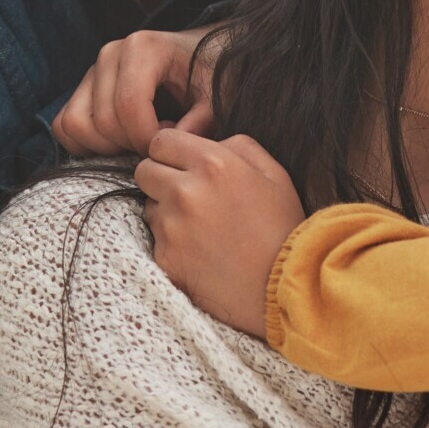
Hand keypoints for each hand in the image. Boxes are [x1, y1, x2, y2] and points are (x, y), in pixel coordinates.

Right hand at [51, 28, 221, 156]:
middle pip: (102, 121)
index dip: (146, 139)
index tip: (170, 146)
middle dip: (131, 145)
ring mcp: (93, 70)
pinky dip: (86, 144)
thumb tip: (171, 143)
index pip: (128, 105)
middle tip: (161, 143)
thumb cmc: (212, 74)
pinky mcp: (83, 88)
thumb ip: (201, 121)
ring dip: (107, 147)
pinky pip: (64, 125)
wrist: (203, 55)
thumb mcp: (217, 96)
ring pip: (76, 125)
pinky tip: (122, 141)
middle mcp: (111, 53)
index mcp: (143, 47)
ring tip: (142, 139)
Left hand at [138, 129, 302, 338]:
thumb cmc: (282, 227)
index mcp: (213, 164)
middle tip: (187, 194)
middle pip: (145, 170)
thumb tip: (210, 141)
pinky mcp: (165, 258)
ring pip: (148, 206)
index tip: (182, 164)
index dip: (171, 151)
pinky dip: (172, 243)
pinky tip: (200, 251)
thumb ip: (238, 145)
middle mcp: (186, 192)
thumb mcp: (273, 173)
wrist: (284, 287)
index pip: (160, 140)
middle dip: (161, 177)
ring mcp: (172, 227)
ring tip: (201, 228)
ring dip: (165, 211)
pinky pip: (156, 240)